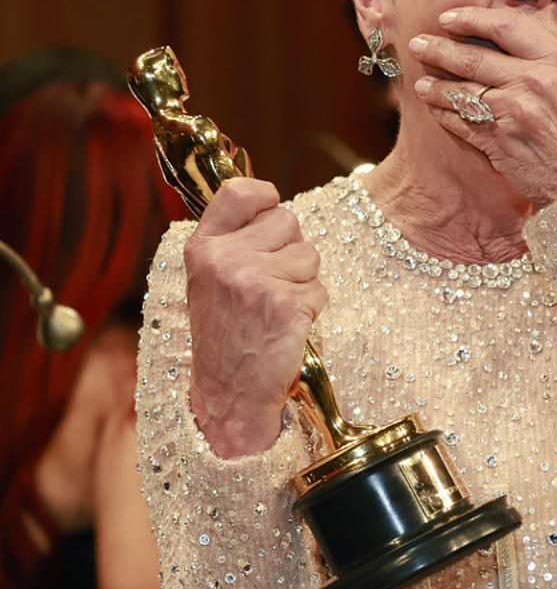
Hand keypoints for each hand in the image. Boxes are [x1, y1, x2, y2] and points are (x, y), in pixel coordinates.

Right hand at [183, 178, 326, 456]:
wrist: (229, 396)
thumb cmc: (225, 338)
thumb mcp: (211, 282)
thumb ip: (234, 242)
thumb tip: (272, 202)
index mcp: (204, 248)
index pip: (240, 192)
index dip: (265, 198)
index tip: (269, 213)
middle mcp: (226, 259)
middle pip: (289, 221)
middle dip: (290, 250)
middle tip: (270, 286)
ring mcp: (255, 281)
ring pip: (310, 256)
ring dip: (303, 282)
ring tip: (276, 309)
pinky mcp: (286, 305)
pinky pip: (320, 289)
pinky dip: (311, 309)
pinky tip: (287, 328)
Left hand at [408, 0, 556, 205]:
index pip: (505, 27)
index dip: (471, 18)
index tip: (448, 18)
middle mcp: (533, 83)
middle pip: (474, 58)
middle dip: (439, 48)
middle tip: (417, 44)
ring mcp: (513, 114)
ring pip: (462, 91)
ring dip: (435, 85)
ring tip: (420, 81)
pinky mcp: (499, 142)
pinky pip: (462, 122)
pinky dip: (444, 114)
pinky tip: (433, 108)